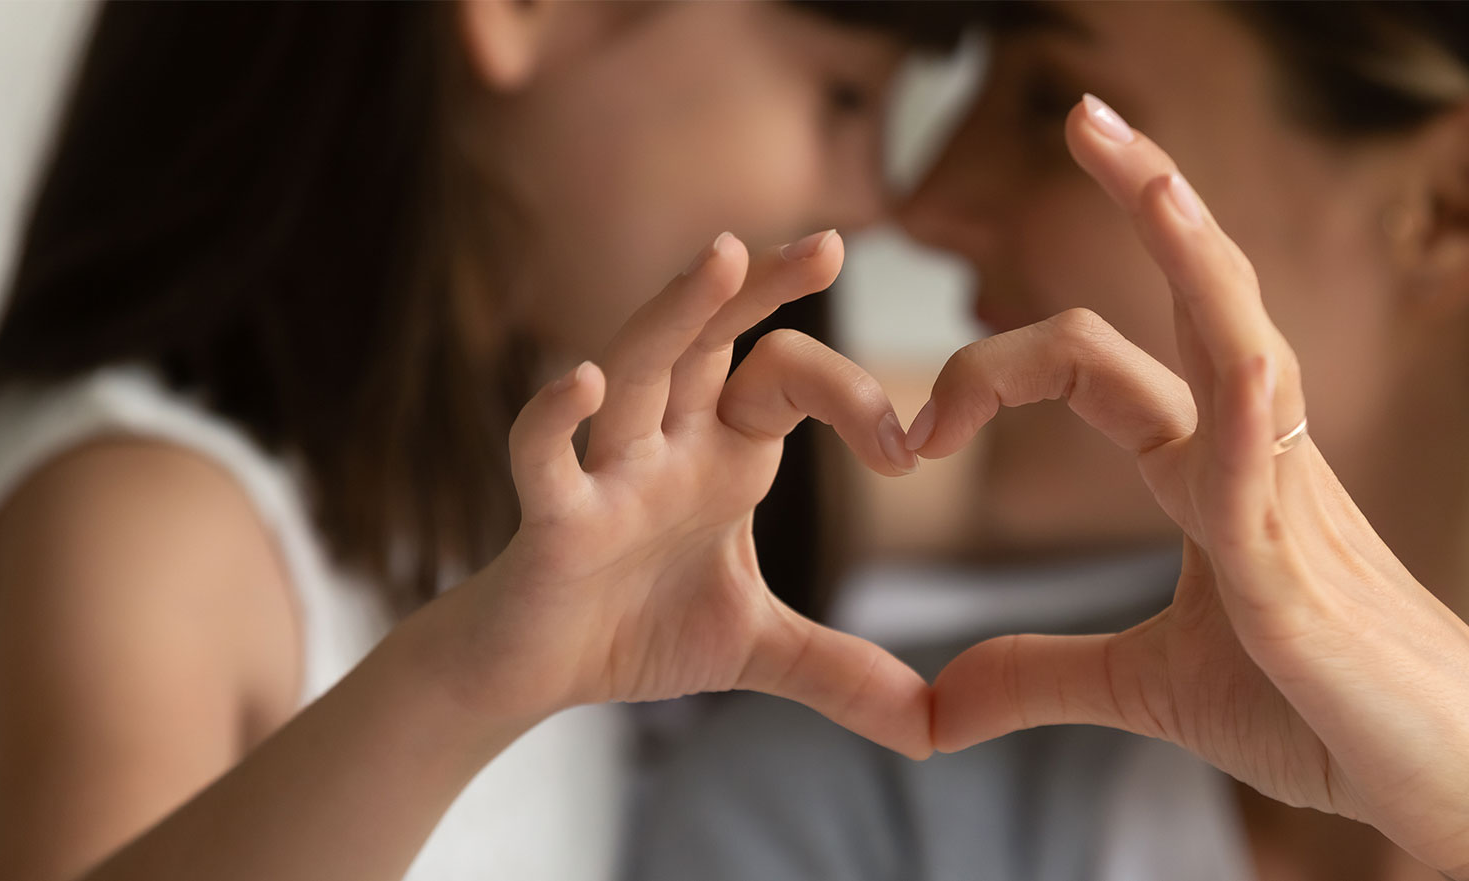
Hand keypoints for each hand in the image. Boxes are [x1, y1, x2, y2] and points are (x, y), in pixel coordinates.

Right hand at [429, 230, 930, 758]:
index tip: (908, 453)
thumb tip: (938, 731)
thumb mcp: (757, 650)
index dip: (852, 398)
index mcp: (723, 454)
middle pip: (713, 339)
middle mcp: (667, 443)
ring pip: (637, 369)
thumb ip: (843, 673)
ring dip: (674, 313)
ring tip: (723, 256)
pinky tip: (582, 381)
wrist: (530, 674)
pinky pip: (545, 456)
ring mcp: (605, 472)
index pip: (788, 379)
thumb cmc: (633, 630)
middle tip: (832, 242)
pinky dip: (556, 418)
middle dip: (764, 289)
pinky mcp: (549, 520)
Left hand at [919, 99, 1468, 878]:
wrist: (1453, 790)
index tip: (922, 429)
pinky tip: (1230, 361)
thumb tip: (937, 701)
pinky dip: (1239, 415)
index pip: (1106, 363)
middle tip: (1084, 112)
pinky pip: (1264, 475)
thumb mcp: (1152, 689)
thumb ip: (1042, 672)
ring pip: (1243, 344)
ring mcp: (1291, 508)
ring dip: (1193, 252)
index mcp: (1212, 473)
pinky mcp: (1306, 584)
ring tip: (1142, 167)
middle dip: (1149, 196)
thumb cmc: (1327, 716)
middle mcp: (1256, 460)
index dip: (1005, 365)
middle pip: (1197, 298)